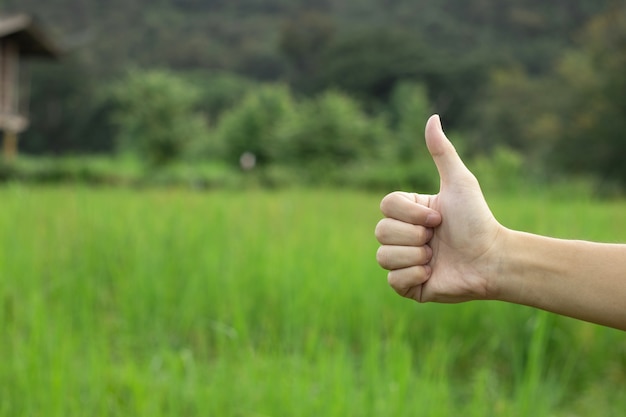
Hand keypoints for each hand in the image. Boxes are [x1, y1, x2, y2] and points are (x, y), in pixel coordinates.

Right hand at [375, 115, 504, 302]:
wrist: (492, 259)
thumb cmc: (478, 220)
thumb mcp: (459, 182)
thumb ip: (442, 152)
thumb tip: (433, 117)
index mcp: (409, 213)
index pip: (386, 207)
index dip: (411, 214)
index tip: (438, 218)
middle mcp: (402, 236)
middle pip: (380, 231)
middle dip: (414, 236)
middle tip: (437, 239)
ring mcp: (403, 261)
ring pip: (383, 256)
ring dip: (414, 256)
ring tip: (436, 258)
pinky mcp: (408, 286)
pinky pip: (392, 280)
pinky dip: (414, 276)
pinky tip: (433, 274)